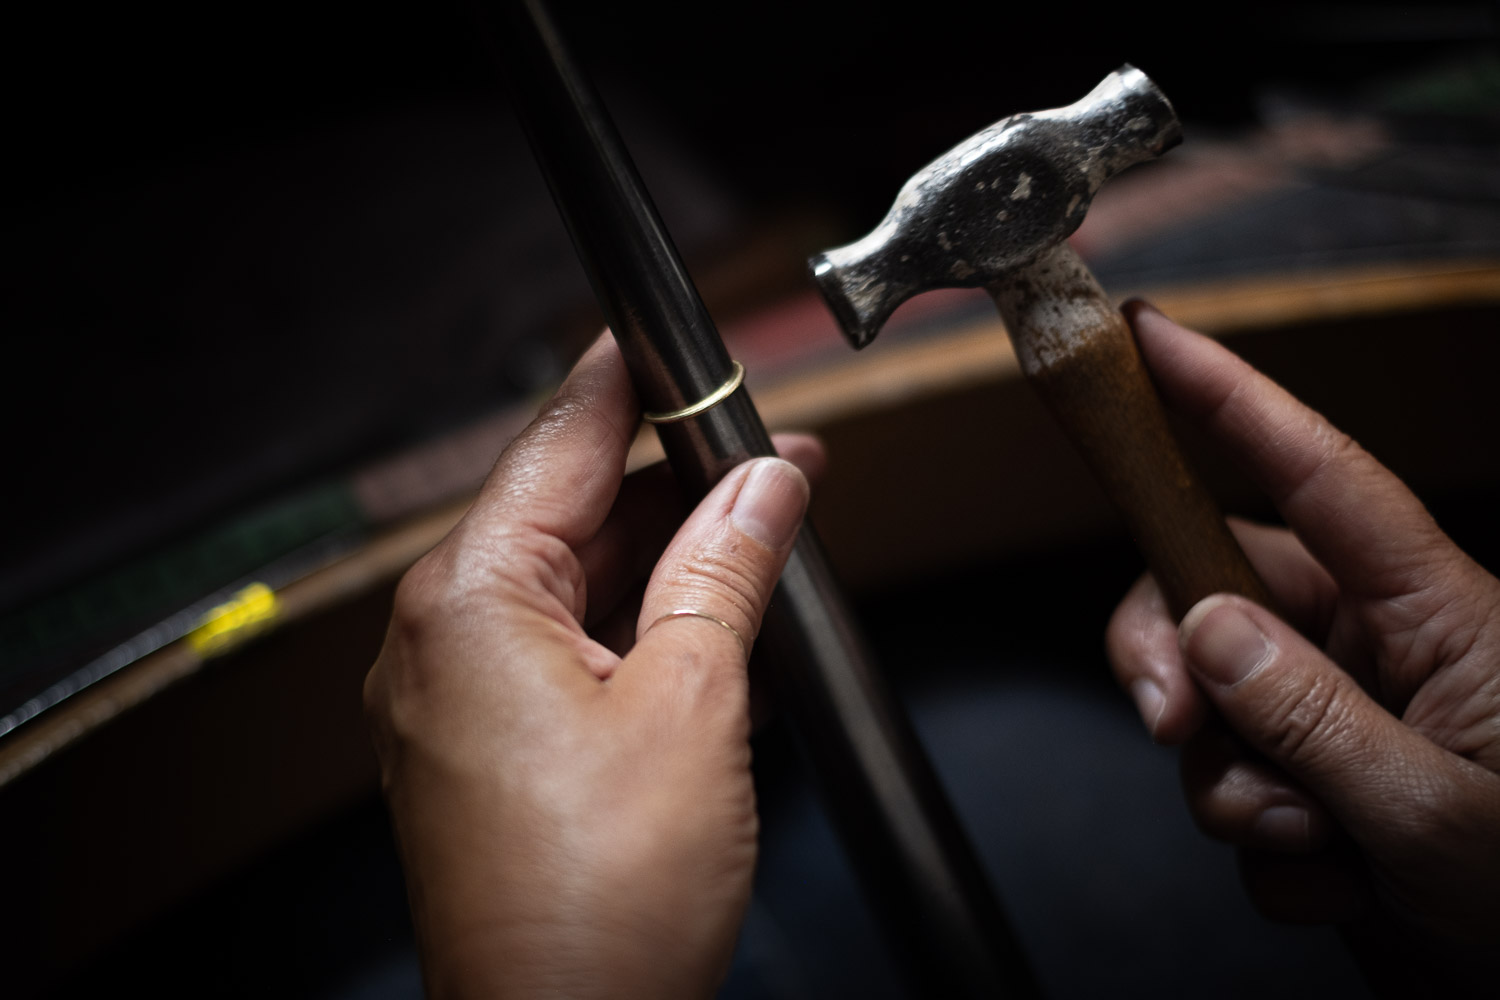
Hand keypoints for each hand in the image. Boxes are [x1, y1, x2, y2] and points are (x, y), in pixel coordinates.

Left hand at [364, 335, 817, 997]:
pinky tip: (712, 621)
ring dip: (670, 560)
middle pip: (572, 513)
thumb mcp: (696, 701)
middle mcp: (442, 639)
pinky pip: (566, 652)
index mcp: (470, 601)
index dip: (628, 381)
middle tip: (770, 459)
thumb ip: (729, 567)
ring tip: (763, 532)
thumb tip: (767, 483)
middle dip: (678, 483)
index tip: (665, 335)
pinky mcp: (486, 750)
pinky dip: (638, 628)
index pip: (560, 442)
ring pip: (576, 585)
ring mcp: (458, 699)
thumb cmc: (601, 898)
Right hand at [1107, 303, 1499, 988]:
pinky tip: (1341, 888)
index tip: (1151, 336)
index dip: (1230, 395)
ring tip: (1322, 853)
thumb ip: (1316, 719)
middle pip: (1216, 590)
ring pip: (1212, 707)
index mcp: (1437, 615)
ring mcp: (1342, 719)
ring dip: (1235, 791)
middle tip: (1171, 729)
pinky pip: (1236, 793)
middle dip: (1169, 658)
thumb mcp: (1444, 812)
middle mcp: (1378, 649)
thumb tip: (1207, 630)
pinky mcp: (1319, 787)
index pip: (1319, 476)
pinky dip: (1266, 852)